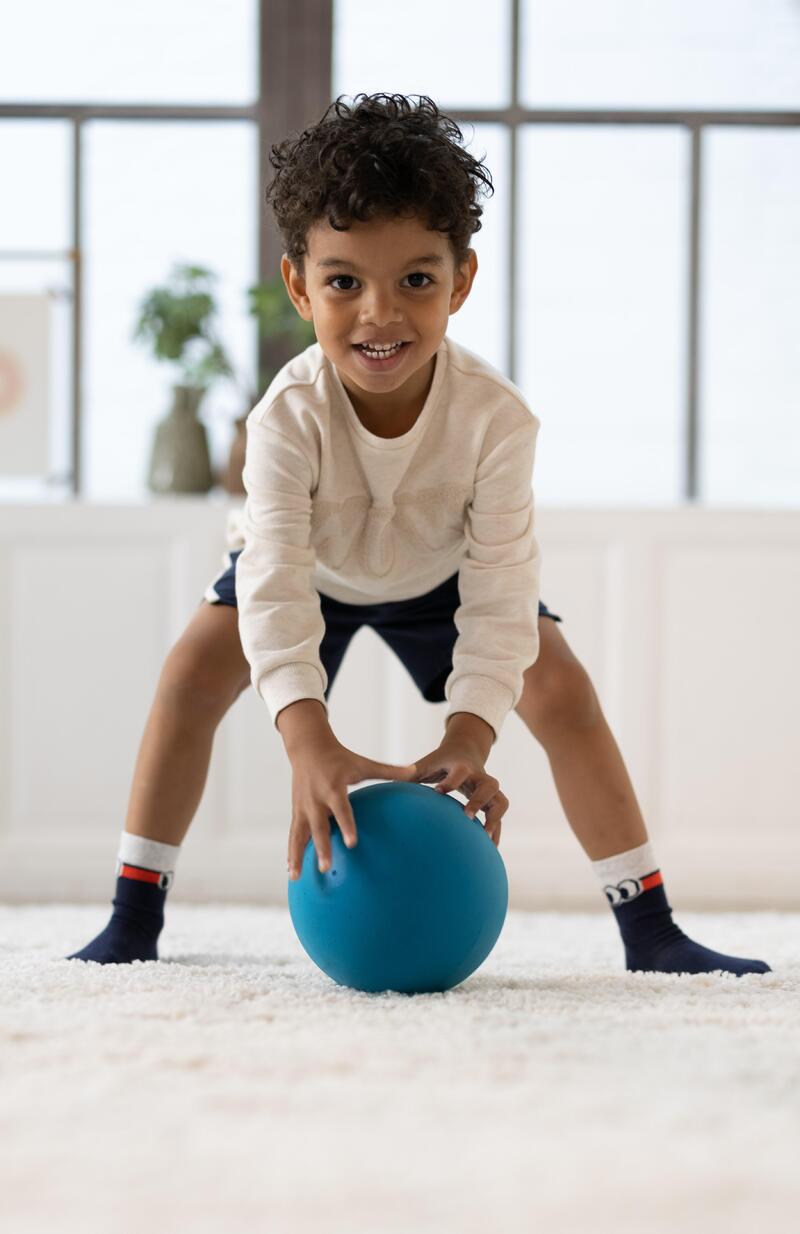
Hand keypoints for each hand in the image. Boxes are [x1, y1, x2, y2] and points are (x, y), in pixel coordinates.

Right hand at [286, 733, 416, 879]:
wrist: (308, 748)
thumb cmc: (340, 757)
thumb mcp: (363, 763)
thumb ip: (389, 771)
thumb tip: (415, 772)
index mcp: (333, 788)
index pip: (341, 810)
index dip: (347, 826)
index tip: (352, 844)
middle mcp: (316, 800)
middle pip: (319, 828)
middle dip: (322, 848)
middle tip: (326, 867)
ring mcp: (303, 808)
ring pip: (299, 835)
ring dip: (297, 856)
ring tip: (295, 877)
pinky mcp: (296, 812)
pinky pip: (293, 835)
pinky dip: (291, 853)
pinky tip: (290, 872)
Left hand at [411, 735, 507, 846]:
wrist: (466, 751)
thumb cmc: (440, 761)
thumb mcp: (425, 764)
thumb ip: (408, 775)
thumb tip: (384, 787)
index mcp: (461, 766)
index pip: (460, 772)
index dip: (452, 781)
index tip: (439, 791)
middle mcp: (480, 776)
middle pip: (490, 786)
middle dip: (480, 800)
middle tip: (468, 815)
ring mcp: (489, 790)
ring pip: (501, 803)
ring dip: (495, 819)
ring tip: (487, 838)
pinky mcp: (493, 801)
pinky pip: (499, 817)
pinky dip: (496, 832)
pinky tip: (490, 850)